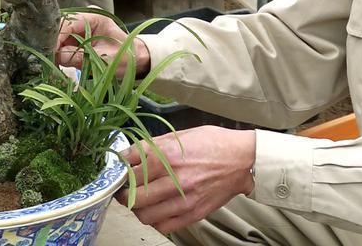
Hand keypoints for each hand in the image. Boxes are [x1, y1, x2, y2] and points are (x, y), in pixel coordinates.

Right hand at [56, 11, 149, 78]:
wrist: (137, 61)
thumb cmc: (126, 58)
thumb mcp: (105, 60)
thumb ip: (82, 57)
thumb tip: (58, 57)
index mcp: (95, 17)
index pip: (67, 23)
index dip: (56, 38)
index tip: (50, 53)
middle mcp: (85, 18)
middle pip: (60, 28)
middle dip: (53, 45)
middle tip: (48, 62)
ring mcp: (81, 28)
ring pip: (59, 37)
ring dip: (55, 51)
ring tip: (52, 66)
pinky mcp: (78, 39)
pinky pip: (63, 44)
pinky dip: (59, 55)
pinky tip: (57, 65)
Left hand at [121, 127, 255, 233]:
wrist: (242, 159)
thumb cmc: (212, 143)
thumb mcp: (179, 135)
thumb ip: (153, 146)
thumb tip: (130, 155)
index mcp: (168, 154)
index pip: (130, 167)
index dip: (120, 170)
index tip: (118, 171)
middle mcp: (174, 178)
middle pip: (133, 194)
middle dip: (123, 193)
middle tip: (123, 189)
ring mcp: (184, 199)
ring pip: (144, 214)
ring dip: (136, 208)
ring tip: (138, 201)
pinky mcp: (193, 213)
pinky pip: (163, 225)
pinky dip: (154, 220)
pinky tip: (155, 210)